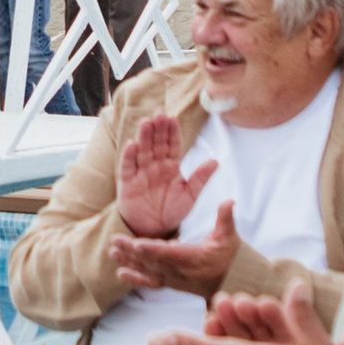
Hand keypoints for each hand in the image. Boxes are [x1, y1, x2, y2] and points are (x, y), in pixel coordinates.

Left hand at [111, 201, 242, 296]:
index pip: (169, 254)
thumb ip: (226, 219)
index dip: (153, 249)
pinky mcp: (169, 283)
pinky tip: (120, 274)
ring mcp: (173, 279)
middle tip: (115, 241)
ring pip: (147, 270)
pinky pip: (150, 282)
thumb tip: (229, 201)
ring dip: (128, 261)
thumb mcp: (230, 237)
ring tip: (112, 252)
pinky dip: (135, 279)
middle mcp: (179, 271)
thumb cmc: (230, 258)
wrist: (230, 283)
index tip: (137, 243)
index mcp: (192, 258)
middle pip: (152, 260)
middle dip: (132, 251)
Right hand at [118, 109, 214, 239]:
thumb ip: (200, 178)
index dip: (172, 132)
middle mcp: (155, 165)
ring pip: (142, 150)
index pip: (173, 145)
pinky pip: (127, 167)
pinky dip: (129, 156)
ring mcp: (141, 172)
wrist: (153, 229)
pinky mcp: (128, 182)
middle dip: (158, 129)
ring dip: (144, 137)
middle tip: (160, 115)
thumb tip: (215, 161)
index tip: (173, 118)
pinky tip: (132, 144)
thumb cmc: (172, 211)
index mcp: (171, 165)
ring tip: (146, 123)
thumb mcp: (190, 195)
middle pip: (157, 143)